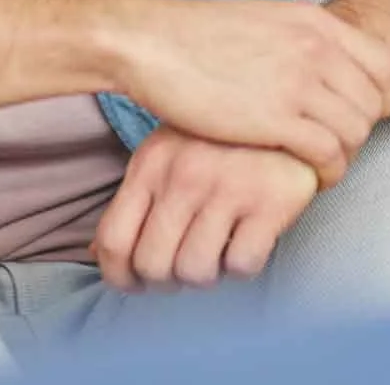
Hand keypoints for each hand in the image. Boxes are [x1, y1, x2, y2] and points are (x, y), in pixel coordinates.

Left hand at [93, 127, 318, 291]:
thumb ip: (137, 198)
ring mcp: (228, 188)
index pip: (114, 241)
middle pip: (153, 265)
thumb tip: (98, 252)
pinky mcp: (270, 201)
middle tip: (183, 271)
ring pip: (196, 271)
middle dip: (166, 282)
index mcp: (151, 164)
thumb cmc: (222, 137)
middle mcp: (184, 176)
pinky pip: (243, 264)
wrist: (291, 106)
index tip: (136, 284)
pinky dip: (243, 267)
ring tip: (218, 254)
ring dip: (206, 275)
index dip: (120, 277)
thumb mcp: (168, 152)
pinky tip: (247, 243)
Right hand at [110, 0, 389, 187]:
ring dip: (345, 155)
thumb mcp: (264, 20)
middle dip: (361, 131)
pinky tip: (311, 179)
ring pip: (356, 130)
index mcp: (315, 22)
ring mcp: (298, 82)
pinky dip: (328, 172)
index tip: (358, 115)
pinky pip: (329, 153)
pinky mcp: (276, 118)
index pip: (382, 63)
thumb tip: (317, 59)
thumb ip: (299, 39)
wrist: (154, 43)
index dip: (378, 96)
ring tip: (323, 167)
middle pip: (374, 101)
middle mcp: (316, 48)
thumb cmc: (197, 36)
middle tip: (337, 148)